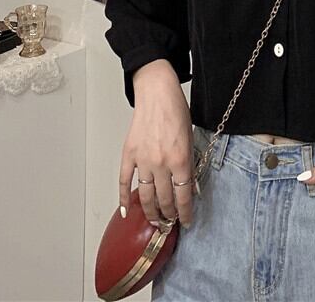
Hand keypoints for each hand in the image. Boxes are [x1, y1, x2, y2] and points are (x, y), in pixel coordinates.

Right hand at [118, 61, 194, 227]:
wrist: (157, 92)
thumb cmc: (175, 110)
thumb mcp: (190, 138)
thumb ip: (188, 163)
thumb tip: (188, 185)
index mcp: (180, 159)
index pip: (183, 196)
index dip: (186, 212)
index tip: (187, 220)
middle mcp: (161, 163)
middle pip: (164, 199)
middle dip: (168, 214)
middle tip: (170, 222)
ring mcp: (143, 160)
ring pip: (145, 196)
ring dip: (150, 211)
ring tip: (154, 220)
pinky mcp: (129, 154)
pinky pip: (125, 181)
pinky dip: (123, 198)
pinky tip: (126, 210)